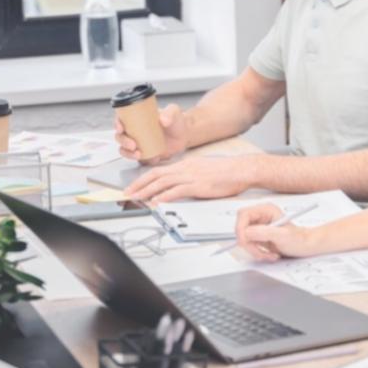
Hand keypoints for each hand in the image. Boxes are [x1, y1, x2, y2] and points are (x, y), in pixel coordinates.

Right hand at [114, 104, 189, 163]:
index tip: (120, 128)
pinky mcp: (144, 154)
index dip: (116, 123)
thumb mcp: (174, 112)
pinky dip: (141, 160)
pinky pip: (137, 158)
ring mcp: (138, 143)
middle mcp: (134, 131)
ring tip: (138, 154)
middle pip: (120, 136)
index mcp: (137, 118)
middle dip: (123, 142)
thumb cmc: (177, 121)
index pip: (121, 119)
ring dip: (127, 153)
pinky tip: (151, 159)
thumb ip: (170, 113)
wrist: (184, 135)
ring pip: (125, 149)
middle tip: (132, 145)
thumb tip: (163, 120)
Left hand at [121, 154, 248, 203]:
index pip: (159, 170)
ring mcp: (190, 176)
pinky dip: (164, 196)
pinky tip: (156, 202)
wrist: (241, 169)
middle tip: (127, 193)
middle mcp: (184, 168)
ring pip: (162, 182)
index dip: (144, 179)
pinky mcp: (198, 185)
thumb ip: (190, 176)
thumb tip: (180, 184)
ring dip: (147, 191)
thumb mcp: (203, 170)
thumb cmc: (226, 172)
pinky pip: (176, 191)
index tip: (134, 186)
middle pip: (155, 175)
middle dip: (139, 184)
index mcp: (185, 164)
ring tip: (136, 198)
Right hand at [235, 203, 322, 261]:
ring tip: (268, 254)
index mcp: (265, 210)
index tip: (245, 241)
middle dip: (248, 243)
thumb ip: (263, 232)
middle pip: (241, 228)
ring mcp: (259, 227)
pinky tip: (268, 254)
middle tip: (259, 252)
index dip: (240, 228)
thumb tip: (246, 232)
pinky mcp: (258, 237)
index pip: (243, 215)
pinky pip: (249, 245)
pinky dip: (257, 253)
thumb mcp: (282, 236)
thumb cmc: (299, 239)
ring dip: (254, 250)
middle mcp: (260, 216)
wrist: (305, 247)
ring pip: (244, 239)